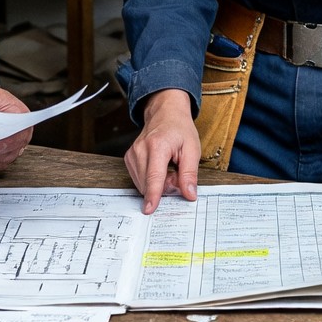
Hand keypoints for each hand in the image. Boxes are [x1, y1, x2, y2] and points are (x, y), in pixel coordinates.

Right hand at [125, 89, 202, 212]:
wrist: (165, 113)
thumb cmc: (180, 129)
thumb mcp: (192, 149)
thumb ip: (190, 174)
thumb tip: (189, 194)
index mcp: (158, 146)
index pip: (154, 176)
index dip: (153, 194)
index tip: (149, 208)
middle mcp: (141, 149)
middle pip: (149, 183)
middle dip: (164, 187)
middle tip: (177, 174)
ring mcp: (132, 154)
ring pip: (143, 184)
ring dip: (157, 183)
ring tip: (168, 168)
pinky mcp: (129, 158)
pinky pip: (139, 179)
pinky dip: (150, 179)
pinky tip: (159, 168)